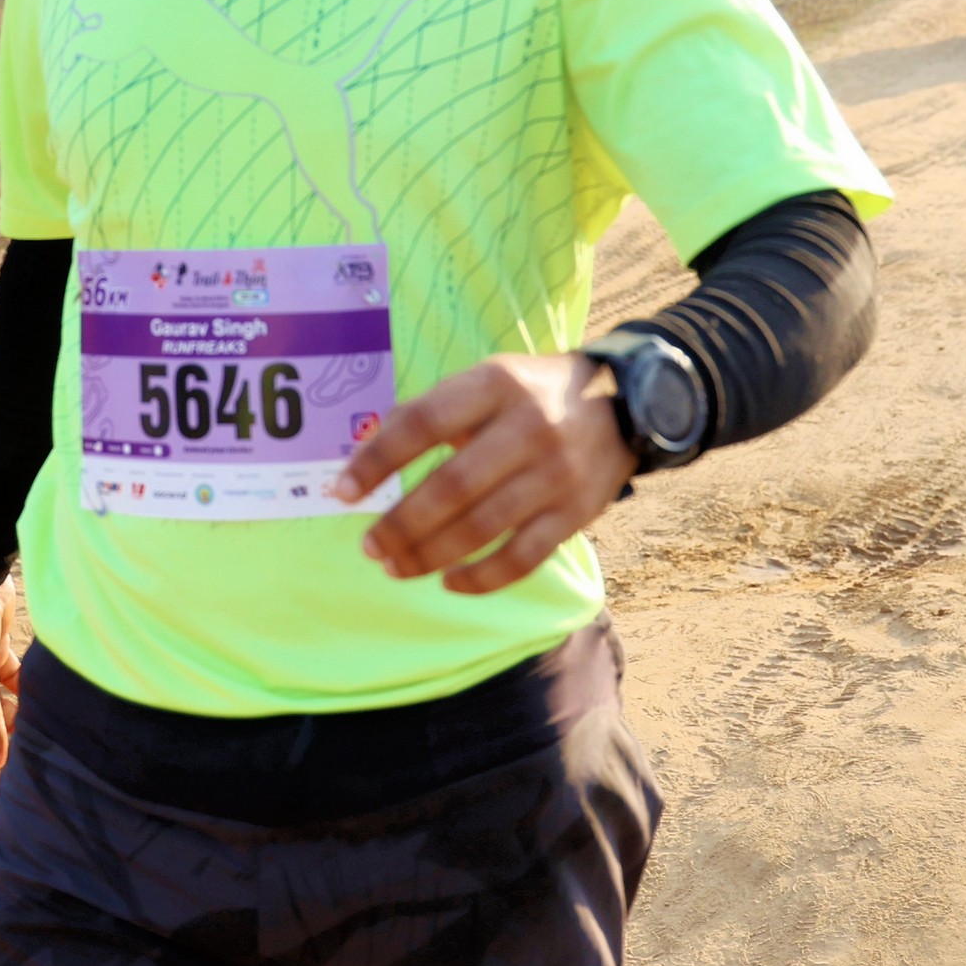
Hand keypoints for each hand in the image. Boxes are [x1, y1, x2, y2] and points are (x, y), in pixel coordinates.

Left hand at [330, 352, 637, 593]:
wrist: (624, 407)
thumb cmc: (530, 396)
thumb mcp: (486, 382)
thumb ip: (434, 412)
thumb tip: (368, 461)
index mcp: (496, 384)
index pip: (424, 423)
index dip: (378, 460)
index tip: (342, 492)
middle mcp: (528, 427)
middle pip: (451, 486)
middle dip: (401, 524)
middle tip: (369, 547)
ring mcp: (555, 473)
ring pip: (483, 528)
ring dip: (430, 555)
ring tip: (395, 568)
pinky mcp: (576, 513)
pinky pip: (523, 558)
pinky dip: (482, 578)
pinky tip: (449, 583)